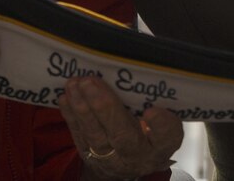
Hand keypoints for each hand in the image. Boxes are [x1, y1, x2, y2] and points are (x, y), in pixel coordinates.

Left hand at [59, 76, 182, 179]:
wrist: (130, 163)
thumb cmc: (150, 132)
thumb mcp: (162, 123)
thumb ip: (157, 102)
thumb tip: (137, 71)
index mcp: (162, 144)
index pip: (167, 136)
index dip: (160, 125)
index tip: (152, 111)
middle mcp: (139, 155)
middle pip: (124, 135)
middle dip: (105, 108)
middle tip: (90, 81)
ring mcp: (113, 160)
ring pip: (97, 137)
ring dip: (83, 109)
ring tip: (75, 84)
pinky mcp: (91, 158)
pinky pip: (80, 137)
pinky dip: (72, 117)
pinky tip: (66, 97)